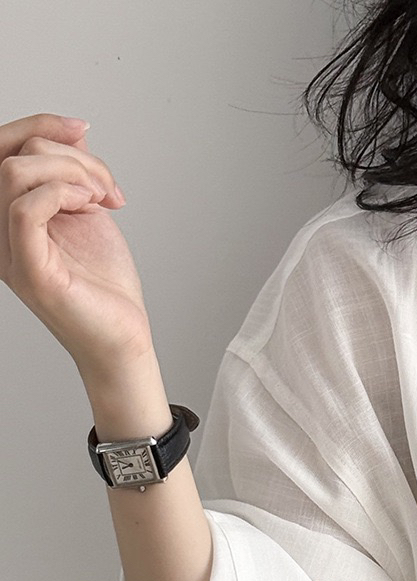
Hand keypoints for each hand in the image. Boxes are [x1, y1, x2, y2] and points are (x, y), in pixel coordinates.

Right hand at [0, 113, 155, 378]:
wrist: (123, 338)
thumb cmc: (104, 285)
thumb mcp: (87, 212)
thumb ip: (72, 174)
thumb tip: (71, 133)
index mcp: (8, 216)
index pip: (2, 151)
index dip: (38, 125)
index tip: (82, 129)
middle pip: (8, 154)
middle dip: (66, 152)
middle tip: (105, 186)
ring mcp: (9, 251)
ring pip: (15, 172)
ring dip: (72, 172)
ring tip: (102, 199)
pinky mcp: (30, 270)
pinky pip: (25, 207)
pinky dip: (63, 192)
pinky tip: (90, 208)